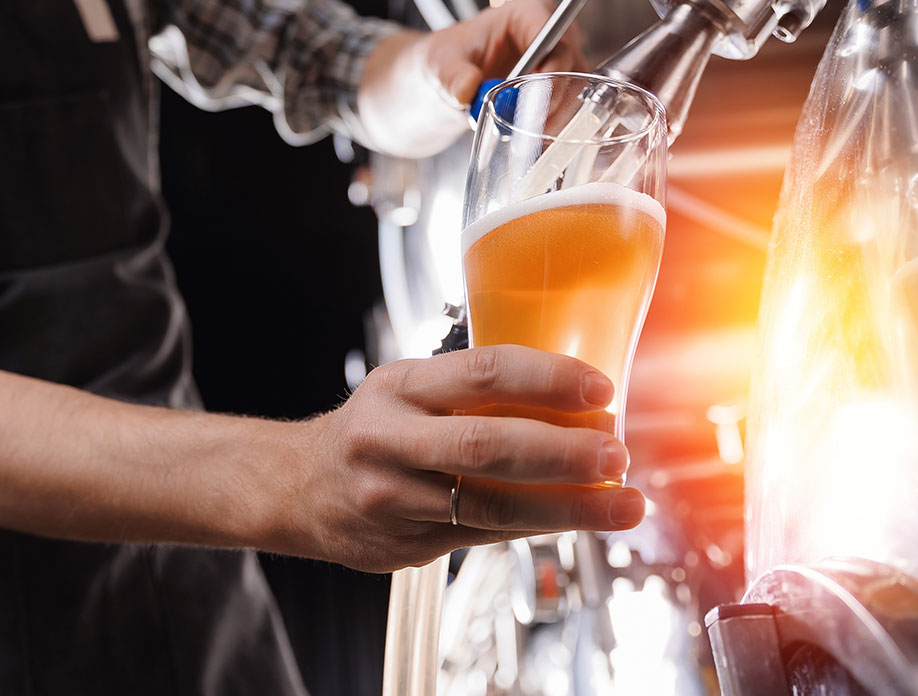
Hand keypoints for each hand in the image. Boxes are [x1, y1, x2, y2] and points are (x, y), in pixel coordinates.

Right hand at [272, 345, 644, 572]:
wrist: (296, 488)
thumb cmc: (371, 431)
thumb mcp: (407, 390)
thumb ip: (472, 393)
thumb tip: (575, 399)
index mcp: (398, 387)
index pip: (481, 372)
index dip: (546, 378)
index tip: (600, 388)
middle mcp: (389, 439)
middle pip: (486, 445)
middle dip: (563, 452)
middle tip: (616, 455)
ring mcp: (392, 496)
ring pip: (490, 504)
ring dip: (568, 506)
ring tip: (621, 503)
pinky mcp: (404, 544)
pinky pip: (483, 534)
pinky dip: (537, 526)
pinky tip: (577, 520)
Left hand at [357, 0, 585, 158]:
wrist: (442, 85)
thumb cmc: (444, 61)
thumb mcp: (439, 64)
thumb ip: (452, 76)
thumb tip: (465, 91)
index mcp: (528, 13)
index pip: (553, 34)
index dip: (547, 67)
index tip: (529, 97)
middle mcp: (554, 37)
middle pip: (572, 66)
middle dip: (552, 99)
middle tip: (528, 125)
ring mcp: (561, 67)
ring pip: (575, 93)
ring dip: (554, 119)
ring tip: (523, 137)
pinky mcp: (559, 94)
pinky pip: (569, 112)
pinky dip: (552, 130)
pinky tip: (532, 143)